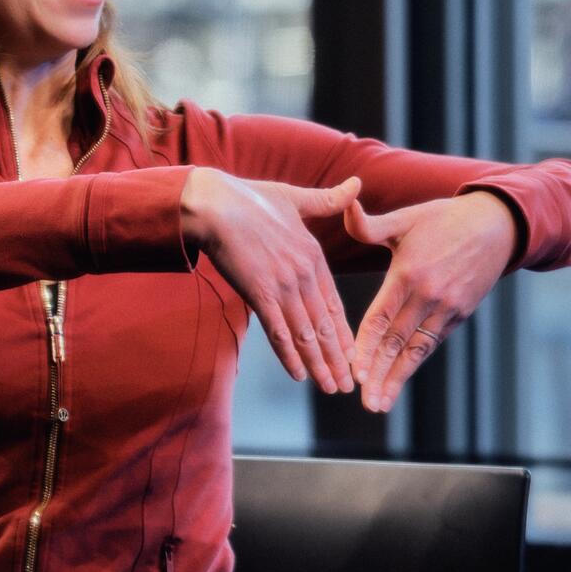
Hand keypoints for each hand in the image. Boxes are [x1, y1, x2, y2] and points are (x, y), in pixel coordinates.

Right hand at [181, 169, 361, 392]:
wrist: (213, 201)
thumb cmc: (249, 197)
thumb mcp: (294, 197)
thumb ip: (327, 200)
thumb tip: (357, 185)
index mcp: (312, 255)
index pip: (334, 304)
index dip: (344, 333)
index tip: (354, 354)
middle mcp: (303, 275)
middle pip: (325, 326)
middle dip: (338, 359)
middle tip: (348, 384)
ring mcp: (283, 285)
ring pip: (306, 334)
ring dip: (319, 364)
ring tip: (331, 387)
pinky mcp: (259, 292)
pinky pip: (278, 331)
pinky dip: (289, 354)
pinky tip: (298, 374)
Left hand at [339, 191, 521, 414]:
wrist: (498, 224)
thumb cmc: (443, 219)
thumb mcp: (405, 218)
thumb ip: (368, 224)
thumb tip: (342, 204)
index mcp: (408, 274)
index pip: (381, 318)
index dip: (366, 347)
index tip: (354, 372)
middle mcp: (429, 296)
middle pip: (397, 341)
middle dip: (379, 373)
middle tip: (365, 401)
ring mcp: (448, 307)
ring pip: (416, 349)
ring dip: (397, 377)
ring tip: (380, 403)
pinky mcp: (461, 313)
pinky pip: (432, 342)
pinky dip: (414, 363)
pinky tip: (399, 379)